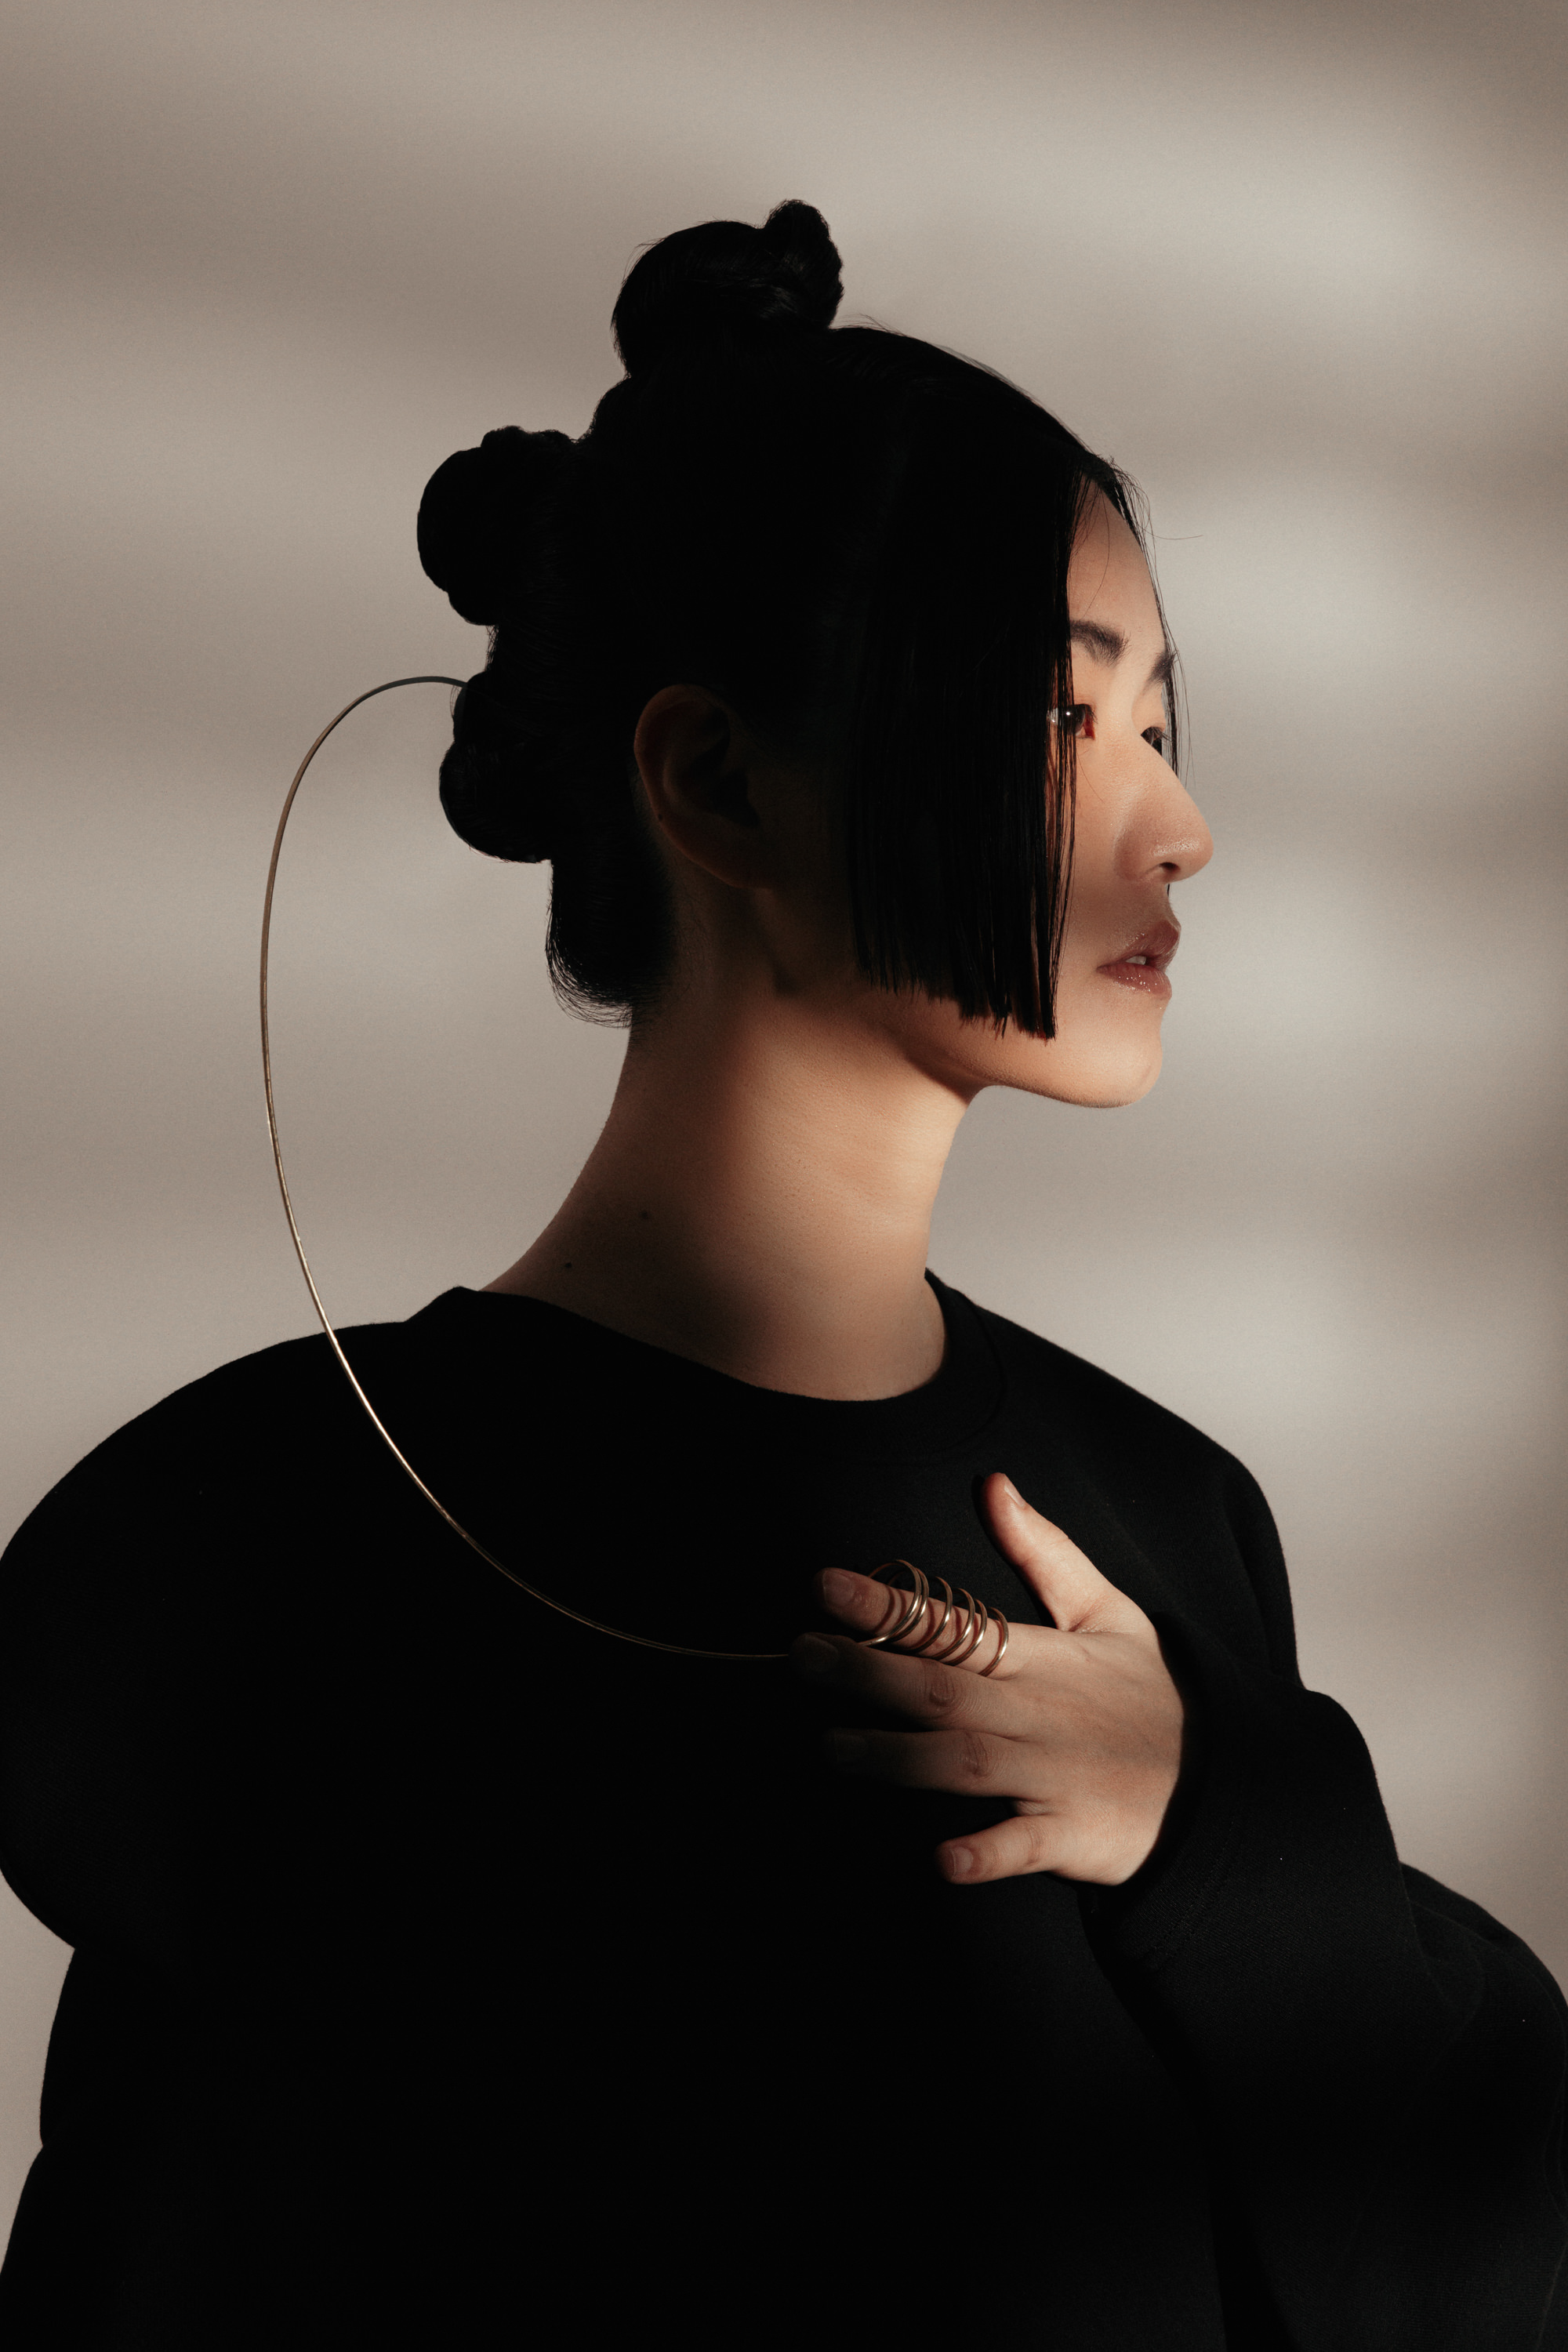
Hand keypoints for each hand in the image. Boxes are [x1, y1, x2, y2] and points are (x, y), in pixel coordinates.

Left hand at [791, 1474, 1186, 1886]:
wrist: (1220, 1786)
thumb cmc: (1148, 1697)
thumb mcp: (1108, 1612)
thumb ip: (1043, 1550)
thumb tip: (993, 1482)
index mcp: (1039, 1657)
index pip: (952, 1623)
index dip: (889, 1605)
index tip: (826, 1585)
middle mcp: (1037, 1713)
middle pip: (943, 1688)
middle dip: (868, 1670)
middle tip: (801, 1655)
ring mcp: (1054, 1775)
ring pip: (966, 1762)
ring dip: (897, 1757)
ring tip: (832, 1747)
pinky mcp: (1073, 1836)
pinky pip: (1024, 1845)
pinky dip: (987, 1852)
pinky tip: (943, 1858)